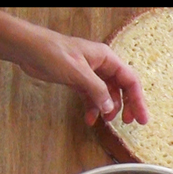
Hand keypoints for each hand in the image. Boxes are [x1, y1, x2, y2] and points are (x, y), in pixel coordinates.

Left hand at [12, 24, 148, 125]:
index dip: (137, 99)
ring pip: (106, 93)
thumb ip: (96, 90)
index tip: (141, 118)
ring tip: (106, 122)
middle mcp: (101, 65)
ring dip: (107, 108)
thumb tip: (110, 108)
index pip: (129, 80)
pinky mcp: (78, 80)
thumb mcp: (78, 72)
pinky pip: (91, 96)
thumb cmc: (54, 53)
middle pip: (121, 87)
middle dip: (127, 105)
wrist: (30, 50)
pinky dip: (92, 108)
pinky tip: (90, 119)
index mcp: (106, 58)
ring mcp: (89, 73)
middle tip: (129, 122)